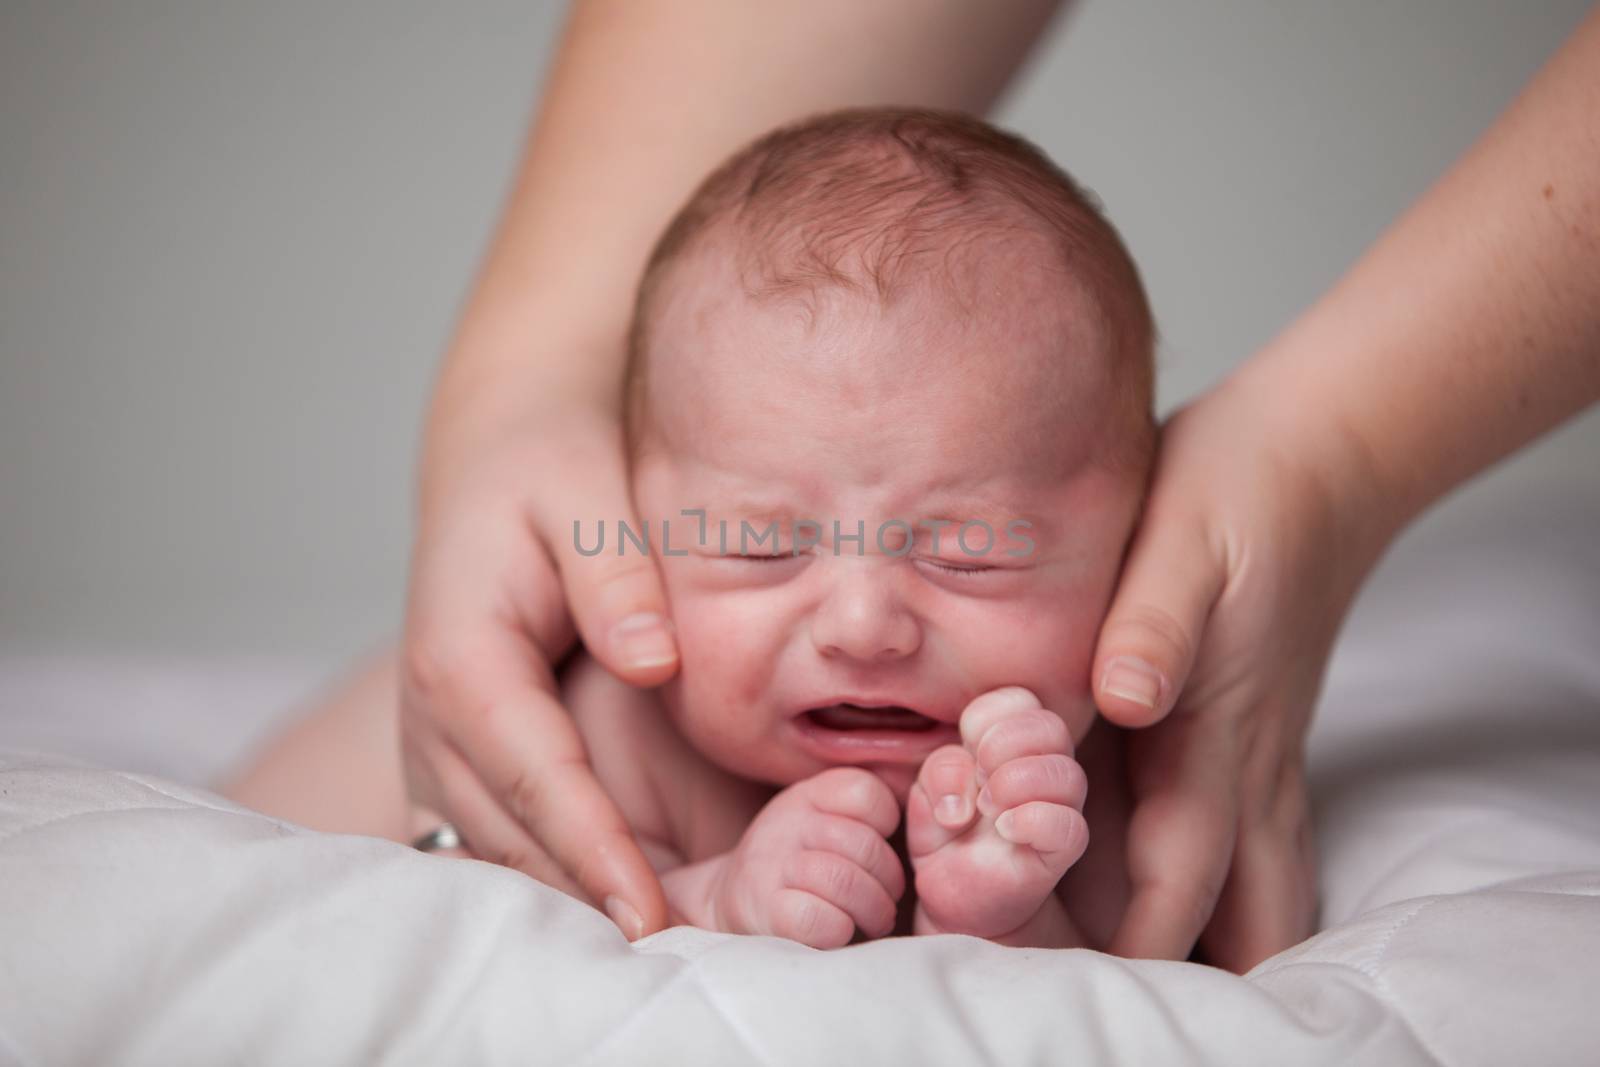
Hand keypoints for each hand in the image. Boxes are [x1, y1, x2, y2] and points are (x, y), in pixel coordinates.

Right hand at [399, 399, 679, 939]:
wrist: (499, 455)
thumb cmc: (548, 469)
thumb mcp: (586, 495)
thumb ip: (616, 579)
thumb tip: (650, 665)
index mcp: (461, 657)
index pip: (538, 776)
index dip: (596, 851)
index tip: (650, 916)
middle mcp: (432, 713)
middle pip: (510, 833)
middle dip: (582, 900)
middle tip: (670, 953)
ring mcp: (436, 740)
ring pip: (496, 847)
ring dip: (563, 898)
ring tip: (648, 948)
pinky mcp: (457, 750)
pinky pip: (495, 831)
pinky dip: (544, 870)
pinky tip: (605, 903)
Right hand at [707, 768, 904, 947]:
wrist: (735, 901)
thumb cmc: (801, 862)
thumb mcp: (823, 818)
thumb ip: (863, 809)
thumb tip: (930, 808)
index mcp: (809, 794)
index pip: (867, 793)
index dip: (886, 825)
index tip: (879, 850)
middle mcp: (788, 822)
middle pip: (864, 845)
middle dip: (889, 881)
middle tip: (888, 899)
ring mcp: (772, 865)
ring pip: (845, 882)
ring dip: (872, 910)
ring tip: (874, 920)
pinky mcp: (764, 909)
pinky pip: (818, 918)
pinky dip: (840, 929)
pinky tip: (839, 931)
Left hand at [907, 688, 1088, 941]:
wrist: (953, 897)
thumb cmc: (945, 833)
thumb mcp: (928, 793)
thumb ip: (941, 771)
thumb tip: (969, 775)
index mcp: (1009, 743)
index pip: (1017, 700)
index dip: (987, 718)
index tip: (966, 748)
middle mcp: (1041, 770)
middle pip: (1050, 726)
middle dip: (1005, 742)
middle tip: (979, 776)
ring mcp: (1056, 810)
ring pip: (1067, 774)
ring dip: (1016, 782)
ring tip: (987, 807)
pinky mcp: (1060, 853)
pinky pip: (1069, 826)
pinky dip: (1034, 820)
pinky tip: (1005, 830)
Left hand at [1091, 368, 1391, 970]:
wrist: (1317, 454)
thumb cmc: (1235, 494)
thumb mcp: (1180, 546)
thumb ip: (1152, 627)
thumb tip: (1124, 702)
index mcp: (1215, 738)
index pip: (1176, 885)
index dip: (1126, 945)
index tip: (1058, 980)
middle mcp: (1246, 768)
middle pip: (1239, 919)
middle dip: (1177, 966)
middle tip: (1092, 990)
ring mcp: (1262, 757)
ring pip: (1263, 891)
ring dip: (1211, 939)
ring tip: (1139, 975)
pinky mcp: (1256, 734)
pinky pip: (1254, 844)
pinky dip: (1219, 888)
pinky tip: (1163, 886)